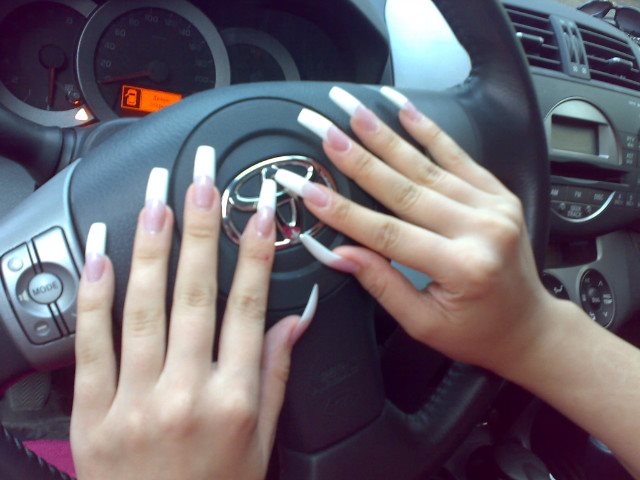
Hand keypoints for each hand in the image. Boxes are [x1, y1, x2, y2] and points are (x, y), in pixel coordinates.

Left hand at [70, 154, 315, 479]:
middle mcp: (186, 394)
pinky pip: (91, 342)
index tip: (258, 211)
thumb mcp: (262, 440)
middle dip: (201, 227)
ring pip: (143, 307)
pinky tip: (103, 253)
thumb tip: (297, 316)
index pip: (248, 306)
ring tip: (158, 198)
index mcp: (235, 400)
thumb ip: (276, 371)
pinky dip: (95, 293)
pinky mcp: (91, 412)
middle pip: (195, 293)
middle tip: (203, 180)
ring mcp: (134, 401)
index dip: (255, 252)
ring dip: (151, 245)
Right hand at [278, 87, 557, 371]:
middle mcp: (481, 230)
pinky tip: (402, 107)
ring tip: (351, 109)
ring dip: (385, 134)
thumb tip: (336, 253)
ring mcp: (493, 206)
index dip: (343, 211)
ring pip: (426, 165)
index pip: (388, 233)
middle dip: (355, 158)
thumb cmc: (475, 332)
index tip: (307, 188)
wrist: (528, 325)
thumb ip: (381, 284)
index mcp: (462, 267)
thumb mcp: (423, 323)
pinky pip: (458, 155)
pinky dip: (428, 130)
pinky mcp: (497, 193)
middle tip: (322, 130)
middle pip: (404, 188)